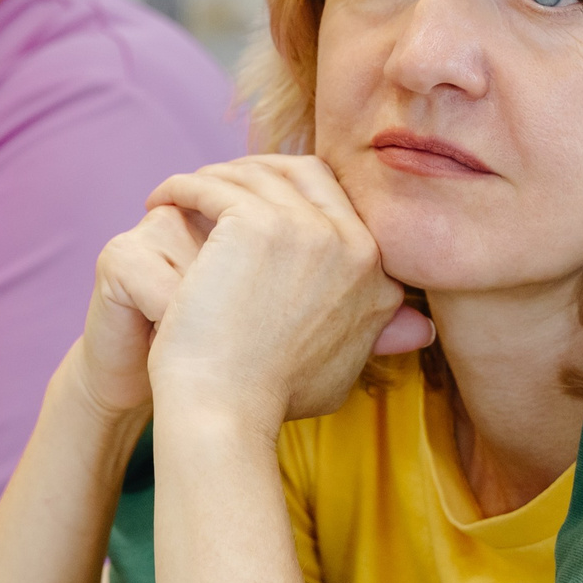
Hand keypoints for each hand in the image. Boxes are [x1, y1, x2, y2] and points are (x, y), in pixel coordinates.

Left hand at [123, 156, 431, 430]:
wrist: (227, 411)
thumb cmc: (273, 399)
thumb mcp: (346, 367)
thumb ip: (376, 336)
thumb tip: (421, 330)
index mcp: (373, 268)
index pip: (335, 197)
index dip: (292, 191)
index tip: (253, 201)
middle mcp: (350, 240)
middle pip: (301, 172)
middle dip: (258, 171)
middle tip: (216, 187)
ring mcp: (305, 226)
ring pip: (252, 174)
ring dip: (215, 177)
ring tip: (182, 195)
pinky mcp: (253, 221)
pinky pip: (210, 185)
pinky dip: (182, 187)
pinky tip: (162, 199)